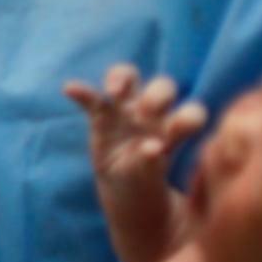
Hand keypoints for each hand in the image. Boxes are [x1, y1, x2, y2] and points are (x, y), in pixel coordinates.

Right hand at [64, 64, 207, 187]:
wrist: (126, 183)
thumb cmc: (146, 175)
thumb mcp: (151, 175)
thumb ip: (152, 162)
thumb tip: (152, 148)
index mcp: (175, 127)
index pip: (191, 113)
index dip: (189, 117)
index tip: (179, 129)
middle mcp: (154, 112)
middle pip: (162, 86)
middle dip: (157, 95)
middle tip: (147, 111)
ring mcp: (127, 109)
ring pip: (128, 79)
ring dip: (122, 79)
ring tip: (114, 90)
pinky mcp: (101, 114)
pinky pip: (92, 98)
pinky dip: (82, 92)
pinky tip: (70, 89)